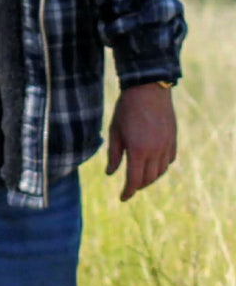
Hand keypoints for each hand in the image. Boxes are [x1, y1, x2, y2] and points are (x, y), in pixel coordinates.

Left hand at [106, 82, 176, 201]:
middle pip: (148, 179)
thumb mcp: (115, 130)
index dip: (128, 192)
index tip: (122, 197)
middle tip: (130, 185)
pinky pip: (169, 160)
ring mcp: (166, 146)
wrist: (148, 88)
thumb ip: (114, 154)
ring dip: (150, 177)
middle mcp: (155, 152)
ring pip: (161, 172)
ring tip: (141, 175)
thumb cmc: (126, 108)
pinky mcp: (173, 139)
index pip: (134, 180)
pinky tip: (154, 163)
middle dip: (138, 185)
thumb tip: (110, 173)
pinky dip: (161, 166)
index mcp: (138, 151)